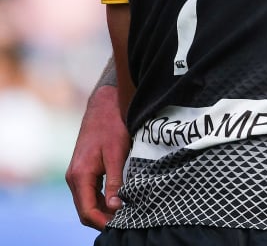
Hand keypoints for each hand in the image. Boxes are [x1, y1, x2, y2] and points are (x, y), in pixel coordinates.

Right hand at [65, 85, 129, 229]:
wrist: (104, 106)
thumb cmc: (112, 127)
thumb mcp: (117, 154)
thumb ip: (115, 181)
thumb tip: (114, 207)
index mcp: (80, 175)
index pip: (86, 210)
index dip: (102, 222)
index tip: (119, 227)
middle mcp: (74, 177)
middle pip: (85, 209)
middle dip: (102, 220)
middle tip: (125, 224)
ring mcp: (77, 174)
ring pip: (88, 201)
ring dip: (103, 211)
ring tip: (125, 215)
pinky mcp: (85, 169)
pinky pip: (91, 192)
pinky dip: (102, 200)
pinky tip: (118, 202)